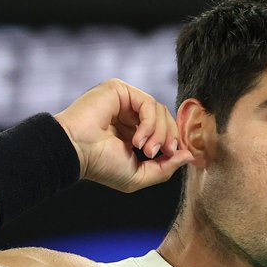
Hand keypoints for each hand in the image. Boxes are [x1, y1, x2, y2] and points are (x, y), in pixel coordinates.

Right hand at [54, 79, 193, 191]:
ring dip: (159, 134)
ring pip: (159, 110)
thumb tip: (189, 156)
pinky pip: (149, 103)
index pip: (164, 131)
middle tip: (160, 154)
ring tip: (145, 150)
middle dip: (169, 138)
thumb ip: (165, 168)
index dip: (174, 142)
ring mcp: (124, 101)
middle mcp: (129, 115)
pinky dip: (149, 124)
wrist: (77, 152)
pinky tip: (137, 140)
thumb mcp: (140, 176)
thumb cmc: (101, 166)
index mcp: (132, 134)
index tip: (174, 155)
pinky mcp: (120, 90)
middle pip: (165, 118)